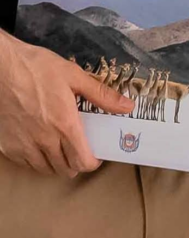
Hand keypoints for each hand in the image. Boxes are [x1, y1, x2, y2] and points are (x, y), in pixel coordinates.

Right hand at [0, 33, 132, 176]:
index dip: (93, 162)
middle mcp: (44, 141)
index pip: (82, 161)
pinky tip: (41, 144)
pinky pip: (27, 164)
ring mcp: (24, 146)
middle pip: (66, 169)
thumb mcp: (74, 76)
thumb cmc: (38, 68)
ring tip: (63, 146)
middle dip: (77, 163)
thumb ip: (102, 95)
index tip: (97, 154)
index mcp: (64, 125)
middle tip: (81, 148)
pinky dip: (38, 160)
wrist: (2, 68)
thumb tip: (128, 106)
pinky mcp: (8, 146)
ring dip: (58, 163)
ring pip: (46, 169)